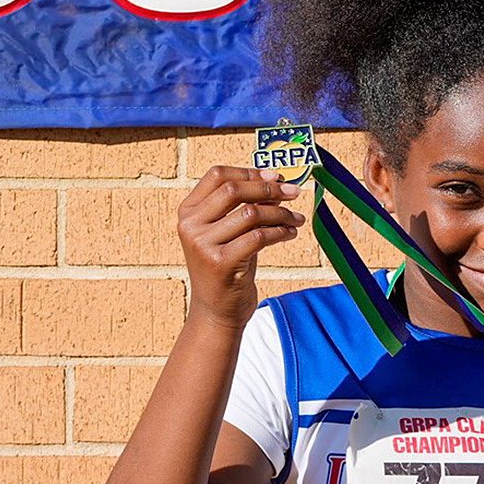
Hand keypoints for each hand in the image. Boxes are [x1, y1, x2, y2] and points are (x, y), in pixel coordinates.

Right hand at [177, 166, 305, 329]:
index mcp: (188, 212)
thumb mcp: (227, 232)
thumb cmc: (228, 266)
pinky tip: (290, 234)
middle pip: (234, 190)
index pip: (217, 175)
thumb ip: (242, 206)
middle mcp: (191, 225)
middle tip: (293, 192)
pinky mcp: (221, 263)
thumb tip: (275, 180)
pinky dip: (280, 232)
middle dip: (269, 188)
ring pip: (250, 213)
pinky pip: (259, 237)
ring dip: (280, 213)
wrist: (217, 312)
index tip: (275, 176)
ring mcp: (203, 245)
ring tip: (295, 219)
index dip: (249, 172)